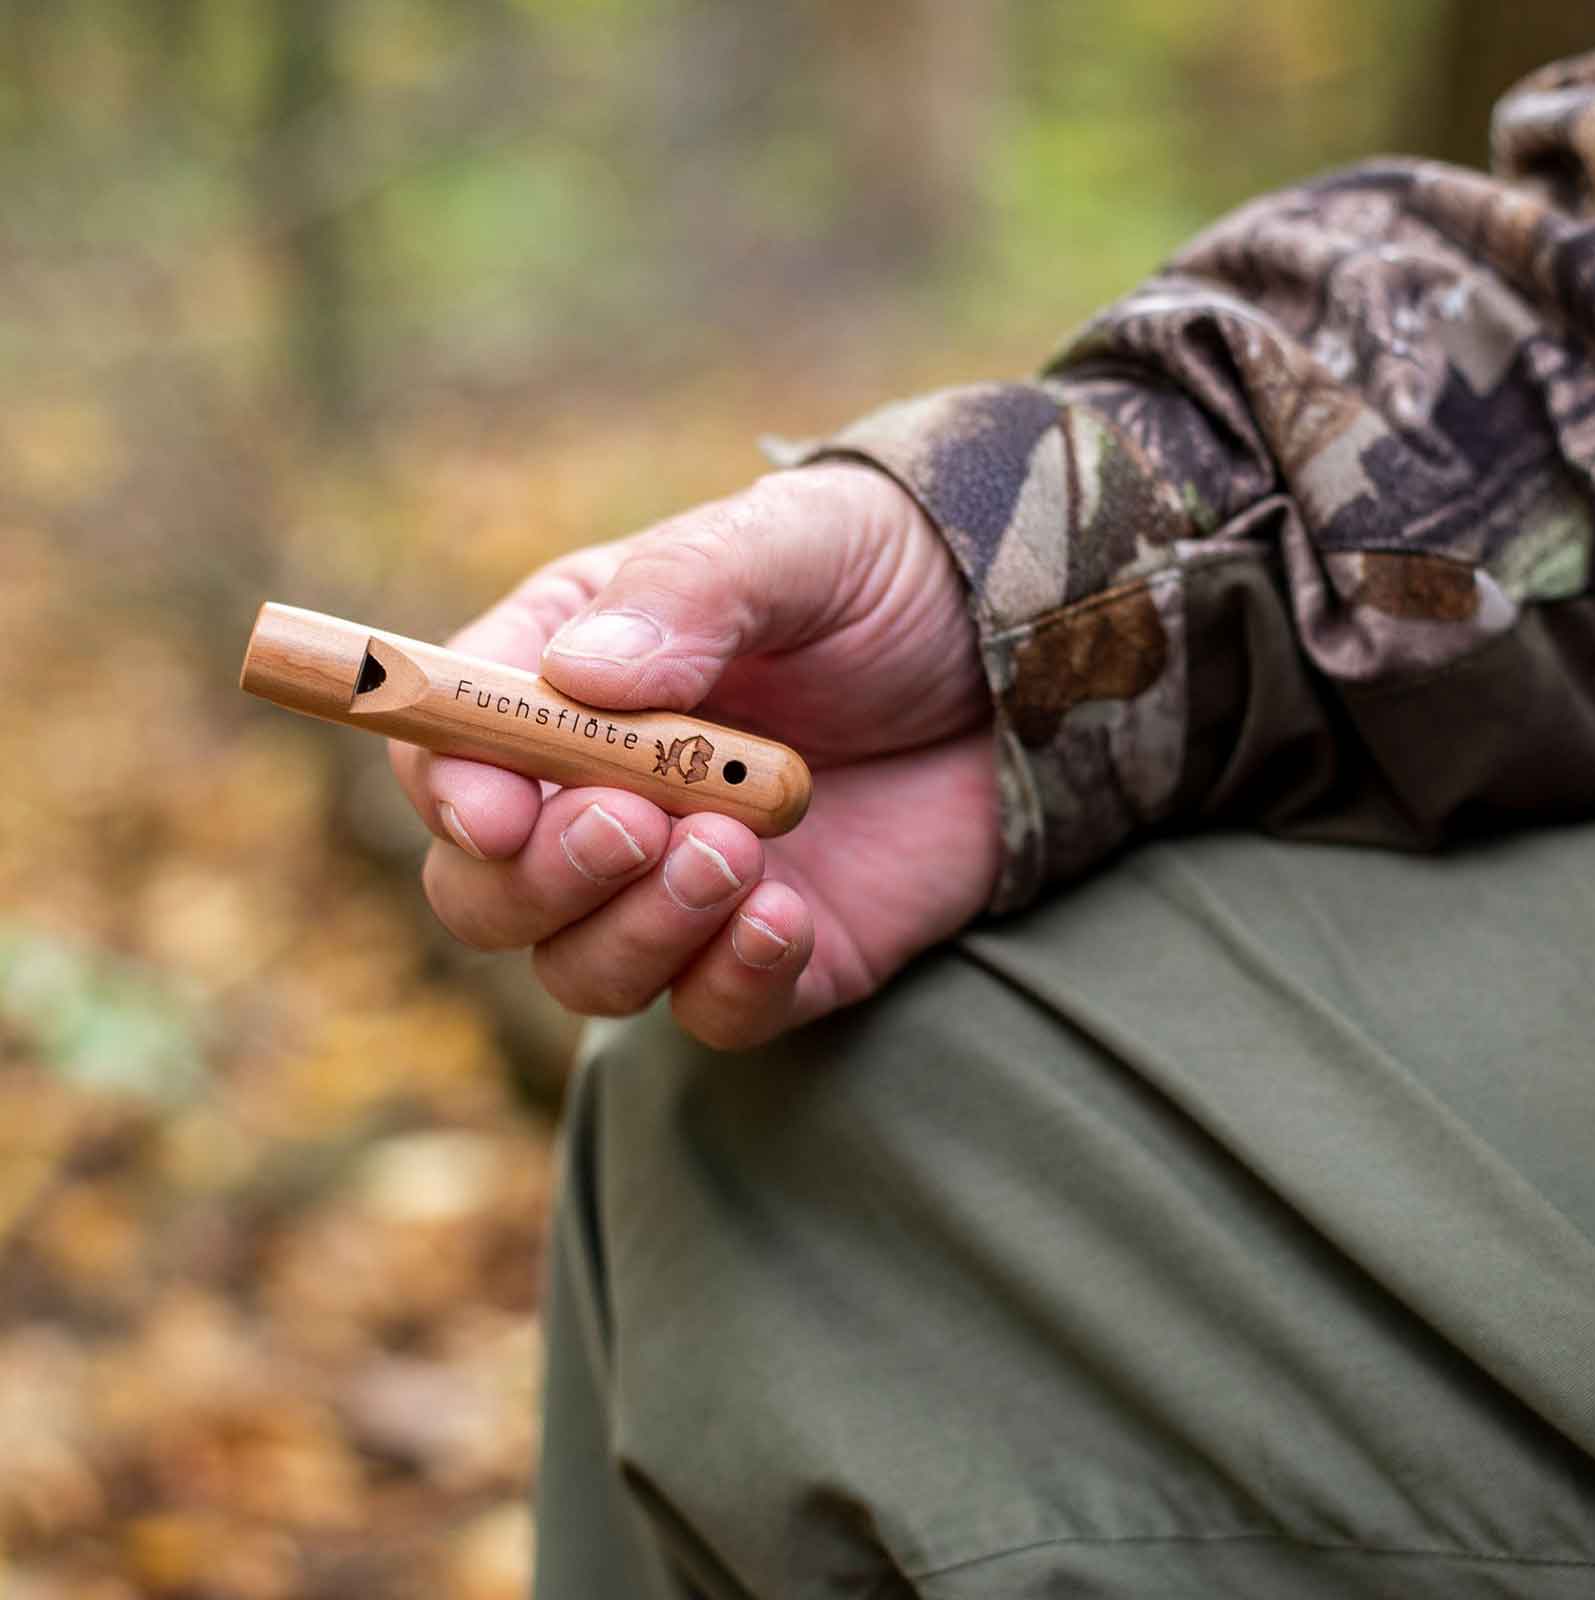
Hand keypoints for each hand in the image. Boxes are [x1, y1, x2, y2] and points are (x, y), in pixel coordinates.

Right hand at [389, 462, 998, 1048]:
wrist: (1031, 658)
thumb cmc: (891, 575)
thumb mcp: (797, 542)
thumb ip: (691, 591)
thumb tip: (582, 677)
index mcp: (571, 678)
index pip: (451, 749)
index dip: (449, 788)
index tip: (493, 809)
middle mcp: (607, 795)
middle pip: (490, 892)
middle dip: (541, 877)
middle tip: (634, 824)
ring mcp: (683, 887)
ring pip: (585, 970)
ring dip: (639, 928)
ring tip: (736, 849)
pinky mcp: (772, 954)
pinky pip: (713, 1013)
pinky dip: (732, 980)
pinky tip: (787, 915)